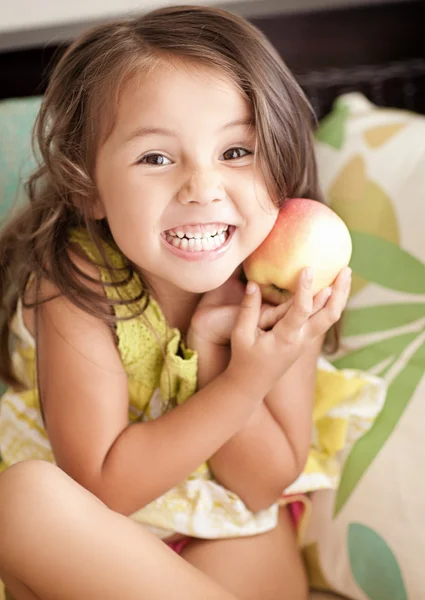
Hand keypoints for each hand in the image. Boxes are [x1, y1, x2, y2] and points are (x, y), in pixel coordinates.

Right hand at [189, 270, 340, 346]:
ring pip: (330, 317)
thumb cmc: (243, 359)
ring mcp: (306, 341)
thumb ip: (248, 309)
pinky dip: (330, 303)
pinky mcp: (305, 340)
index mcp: (286, 338)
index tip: (307, 269)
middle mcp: (302, 340)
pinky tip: (333, 288)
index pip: (301, 311)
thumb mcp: (240, 335)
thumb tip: (253, 283)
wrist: (252, 384)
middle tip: (345, 269)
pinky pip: (322, 319)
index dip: (305, 290)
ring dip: (340, 296)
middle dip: (339, 292)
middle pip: (329, 315)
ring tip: (345, 274)